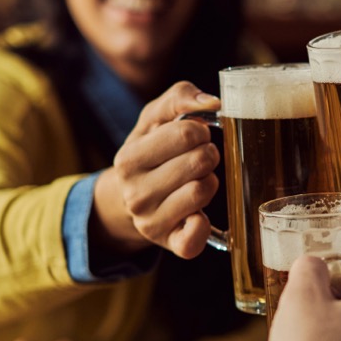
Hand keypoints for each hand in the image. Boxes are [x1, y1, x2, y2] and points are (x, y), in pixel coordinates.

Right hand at [95, 81, 222, 258]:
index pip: (185, 133)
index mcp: (128, 159)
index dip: (200, 131)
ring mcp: (151, 222)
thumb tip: (212, 102)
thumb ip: (179, 97)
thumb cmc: (151, 150)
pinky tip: (198, 214)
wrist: (131, 198)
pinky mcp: (171, 244)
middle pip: (199, 161)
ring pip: (203, 190)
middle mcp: (135, 194)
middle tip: (199, 158)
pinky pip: (196, 236)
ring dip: (210, 181)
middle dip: (208, 154)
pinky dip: (204, 224)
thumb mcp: (155, 119)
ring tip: (196, 180)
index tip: (194, 137)